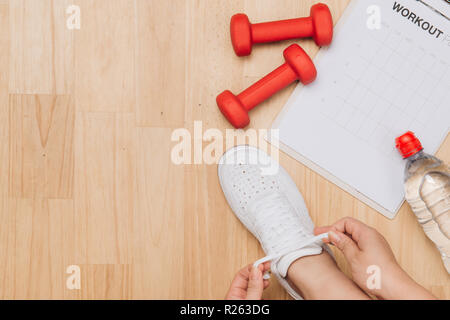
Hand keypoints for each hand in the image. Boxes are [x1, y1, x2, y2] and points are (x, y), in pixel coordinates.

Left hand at [226, 262, 270, 299]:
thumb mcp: (248, 301)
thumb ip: (253, 287)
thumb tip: (256, 271)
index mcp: (232, 295)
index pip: (241, 274)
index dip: (252, 267)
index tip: (261, 263)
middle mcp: (238, 298)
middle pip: (248, 279)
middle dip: (258, 271)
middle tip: (266, 265)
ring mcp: (245, 301)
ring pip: (253, 287)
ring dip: (261, 280)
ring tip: (267, 275)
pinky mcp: (253, 306)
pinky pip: (257, 295)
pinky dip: (263, 291)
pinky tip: (266, 290)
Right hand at [315, 217, 435, 299]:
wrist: (394, 288)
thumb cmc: (378, 275)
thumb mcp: (354, 257)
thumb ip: (343, 243)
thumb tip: (333, 234)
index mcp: (367, 233)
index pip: (346, 222)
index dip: (333, 228)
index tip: (324, 235)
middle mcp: (372, 236)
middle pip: (349, 227)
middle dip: (334, 231)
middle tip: (320, 235)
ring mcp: (375, 244)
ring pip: (354, 235)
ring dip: (341, 238)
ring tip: (329, 241)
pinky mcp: (375, 252)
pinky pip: (359, 243)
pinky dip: (348, 244)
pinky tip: (342, 249)